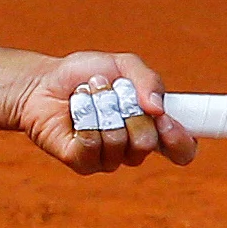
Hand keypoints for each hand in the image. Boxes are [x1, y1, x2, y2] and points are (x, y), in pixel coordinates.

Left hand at [0, 48, 197, 173]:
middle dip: (128, 108)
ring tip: (87, 94)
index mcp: (152, 127)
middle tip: (111, 90)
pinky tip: (75, 108)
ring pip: (118, 141)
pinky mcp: (82, 162)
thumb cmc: (85, 75)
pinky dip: (84, 117)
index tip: (165, 119)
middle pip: (147, 143)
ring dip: (101, 107)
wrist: (43, 81)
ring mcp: (108, 158)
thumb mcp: (122, 65)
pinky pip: (92, 144)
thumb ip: (148, 80)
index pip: (182, 149)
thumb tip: (159, 108)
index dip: (180, 139)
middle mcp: (132, 148)